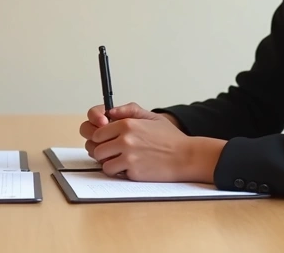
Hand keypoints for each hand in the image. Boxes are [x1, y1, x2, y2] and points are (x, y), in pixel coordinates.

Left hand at [79, 102, 222, 182]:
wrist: (186, 156)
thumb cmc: (170, 137)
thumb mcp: (151, 116)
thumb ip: (129, 110)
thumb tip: (109, 112)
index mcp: (127, 124)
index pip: (97, 133)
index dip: (100, 139)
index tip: (106, 142)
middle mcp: (125, 140)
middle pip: (96, 148)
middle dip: (103, 152)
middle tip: (112, 153)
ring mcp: (129, 157)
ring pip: (103, 162)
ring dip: (109, 163)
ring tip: (121, 161)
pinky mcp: (133, 172)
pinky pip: (115, 173)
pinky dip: (120, 172)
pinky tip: (130, 168)